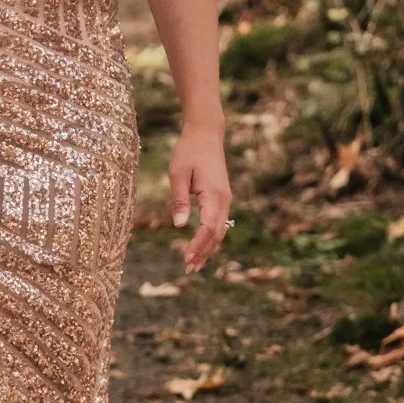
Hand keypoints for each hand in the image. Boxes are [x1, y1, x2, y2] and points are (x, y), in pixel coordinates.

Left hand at [169, 122, 229, 271]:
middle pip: (217, 234)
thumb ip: (179, 200)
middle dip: (203, 253)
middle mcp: (224, 200)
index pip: (208, 228)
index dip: (198, 246)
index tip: (186, 259)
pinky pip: (218, 222)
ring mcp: (225, 199)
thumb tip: (180, 226)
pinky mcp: (222, 197)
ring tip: (193, 264)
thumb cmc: (188, 151)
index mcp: (214, 195)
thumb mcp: (178, 173)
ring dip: (207, 248)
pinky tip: (200, 246)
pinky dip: (210, 237)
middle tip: (188, 269)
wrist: (206, 133)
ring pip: (220, 230)